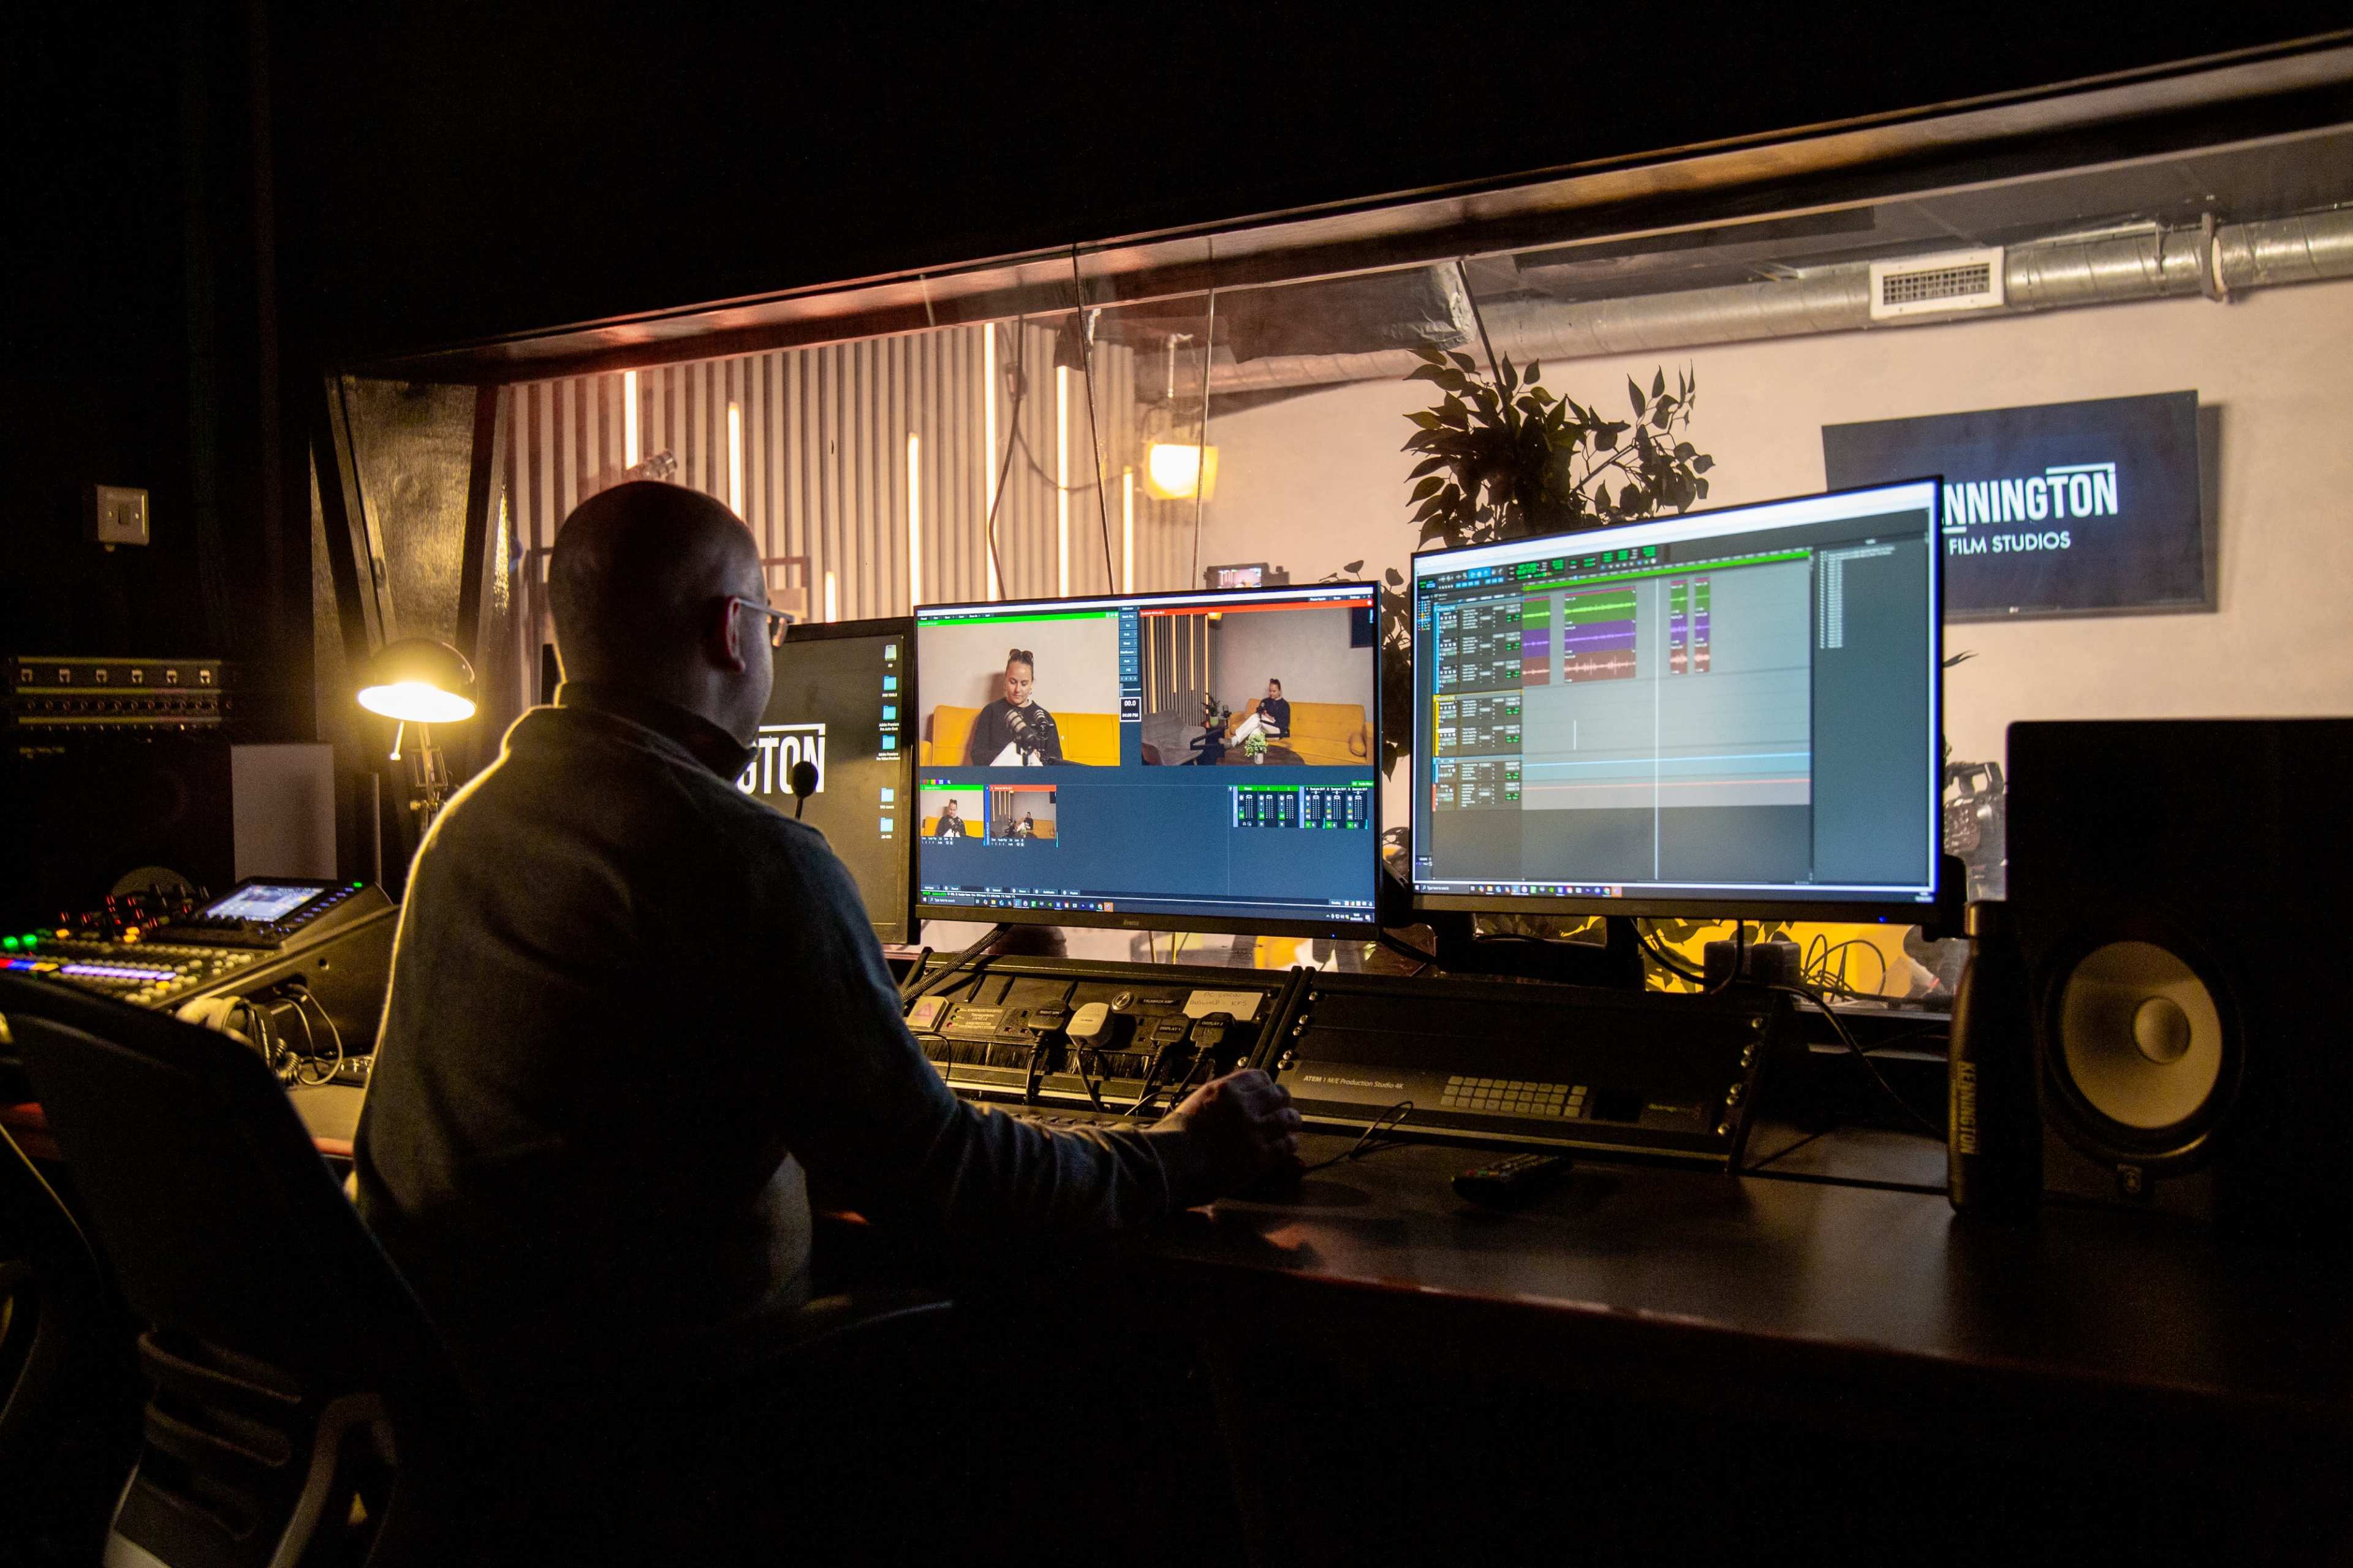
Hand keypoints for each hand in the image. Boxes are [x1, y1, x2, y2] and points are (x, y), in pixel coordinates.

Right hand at [1169, 1068, 1303, 1192]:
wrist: (1169, 1163)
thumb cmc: (1173, 1139)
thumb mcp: (1195, 1103)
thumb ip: (1218, 1098)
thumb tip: (1232, 1097)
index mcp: (1224, 1090)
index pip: (1260, 1077)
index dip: (1268, 1086)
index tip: (1269, 1092)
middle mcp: (1242, 1106)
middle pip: (1278, 1095)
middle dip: (1283, 1102)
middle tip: (1284, 1108)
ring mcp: (1252, 1130)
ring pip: (1287, 1118)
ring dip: (1291, 1121)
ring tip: (1292, 1125)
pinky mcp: (1258, 1156)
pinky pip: (1286, 1144)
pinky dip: (1290, 1143)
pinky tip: (1288, 1145)